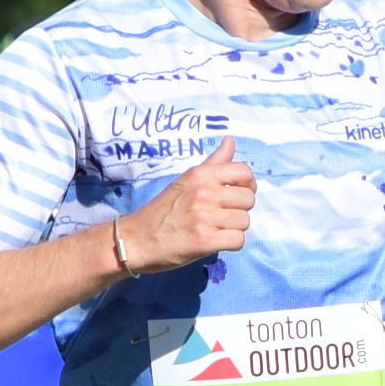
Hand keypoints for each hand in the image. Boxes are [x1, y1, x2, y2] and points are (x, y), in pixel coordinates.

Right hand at [115, 135, 253, 272]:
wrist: (136, 239)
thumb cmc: (162, 210)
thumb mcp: (185, 180)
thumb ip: (212, 163)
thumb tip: (231, 141)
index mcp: (200, 175)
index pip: (244, 172)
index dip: (246, 185)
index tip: (234, 195)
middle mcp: (204, 192)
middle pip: (248, 199)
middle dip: (239, 210)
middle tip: (221, 216)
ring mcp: (204, 217)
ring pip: (244, 221)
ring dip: (234, 229)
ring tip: (215, 229)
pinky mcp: (205, 241)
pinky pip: (238, 240)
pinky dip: (230, 244)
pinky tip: (215, 242)